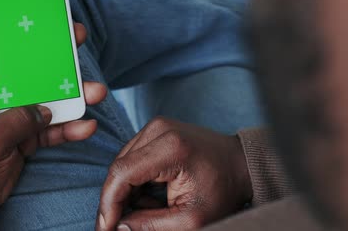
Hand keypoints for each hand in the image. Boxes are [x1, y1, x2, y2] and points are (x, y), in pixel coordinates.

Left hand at [0, 23, 106, 216]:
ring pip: (43, 96)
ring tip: (97, 91)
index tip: (22, 11)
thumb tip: (44, 109)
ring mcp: (7, 117)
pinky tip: (87, 127)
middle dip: (49, 53)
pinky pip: (49, 127)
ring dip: (70, 94)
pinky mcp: (21, 138)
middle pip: (22, 65)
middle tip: (76, 36)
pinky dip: (68, 127)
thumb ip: (17, 119)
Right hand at [96, 118, 251, 229]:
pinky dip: (135, 180)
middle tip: (120, 225)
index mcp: (170, 147)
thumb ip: (151, 225)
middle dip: (115, 200)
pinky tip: (151, 195)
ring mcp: (156, 126)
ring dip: (126, 191)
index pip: (122, 173)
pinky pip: (132, 157)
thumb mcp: (190, 218)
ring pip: (123, 164)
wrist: (241, 164)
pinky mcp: (156, 130)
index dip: (108, 203)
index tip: (106, 227)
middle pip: (119, 168)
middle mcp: (158, 130)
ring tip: (150, 208)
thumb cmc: (223, 189)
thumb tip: (119, 227)